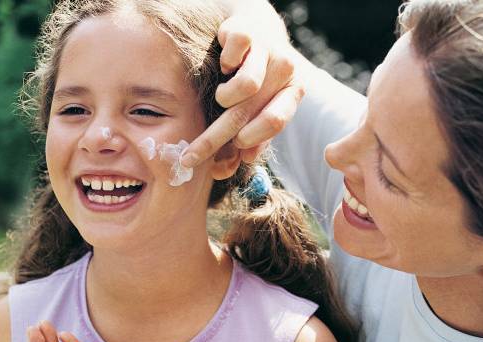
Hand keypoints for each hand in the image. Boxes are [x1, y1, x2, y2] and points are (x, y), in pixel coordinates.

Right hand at [181, 6, 303, 166]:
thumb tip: (225, 171)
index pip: (274, 122)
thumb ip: (249, 141)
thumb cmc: (259, 78)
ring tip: (222, 96)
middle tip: (189, 157)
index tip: (224, 155)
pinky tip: (225, 65)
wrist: (258, 29)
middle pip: (248, 111)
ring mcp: (268, 49)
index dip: (249, 141)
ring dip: (224, 97)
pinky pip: (233, 53)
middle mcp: (285, 70)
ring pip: (245, 85)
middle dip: (213, 139)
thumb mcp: (260, 107)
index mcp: (293, 92)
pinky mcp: (248, 31)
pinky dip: (224, 63)